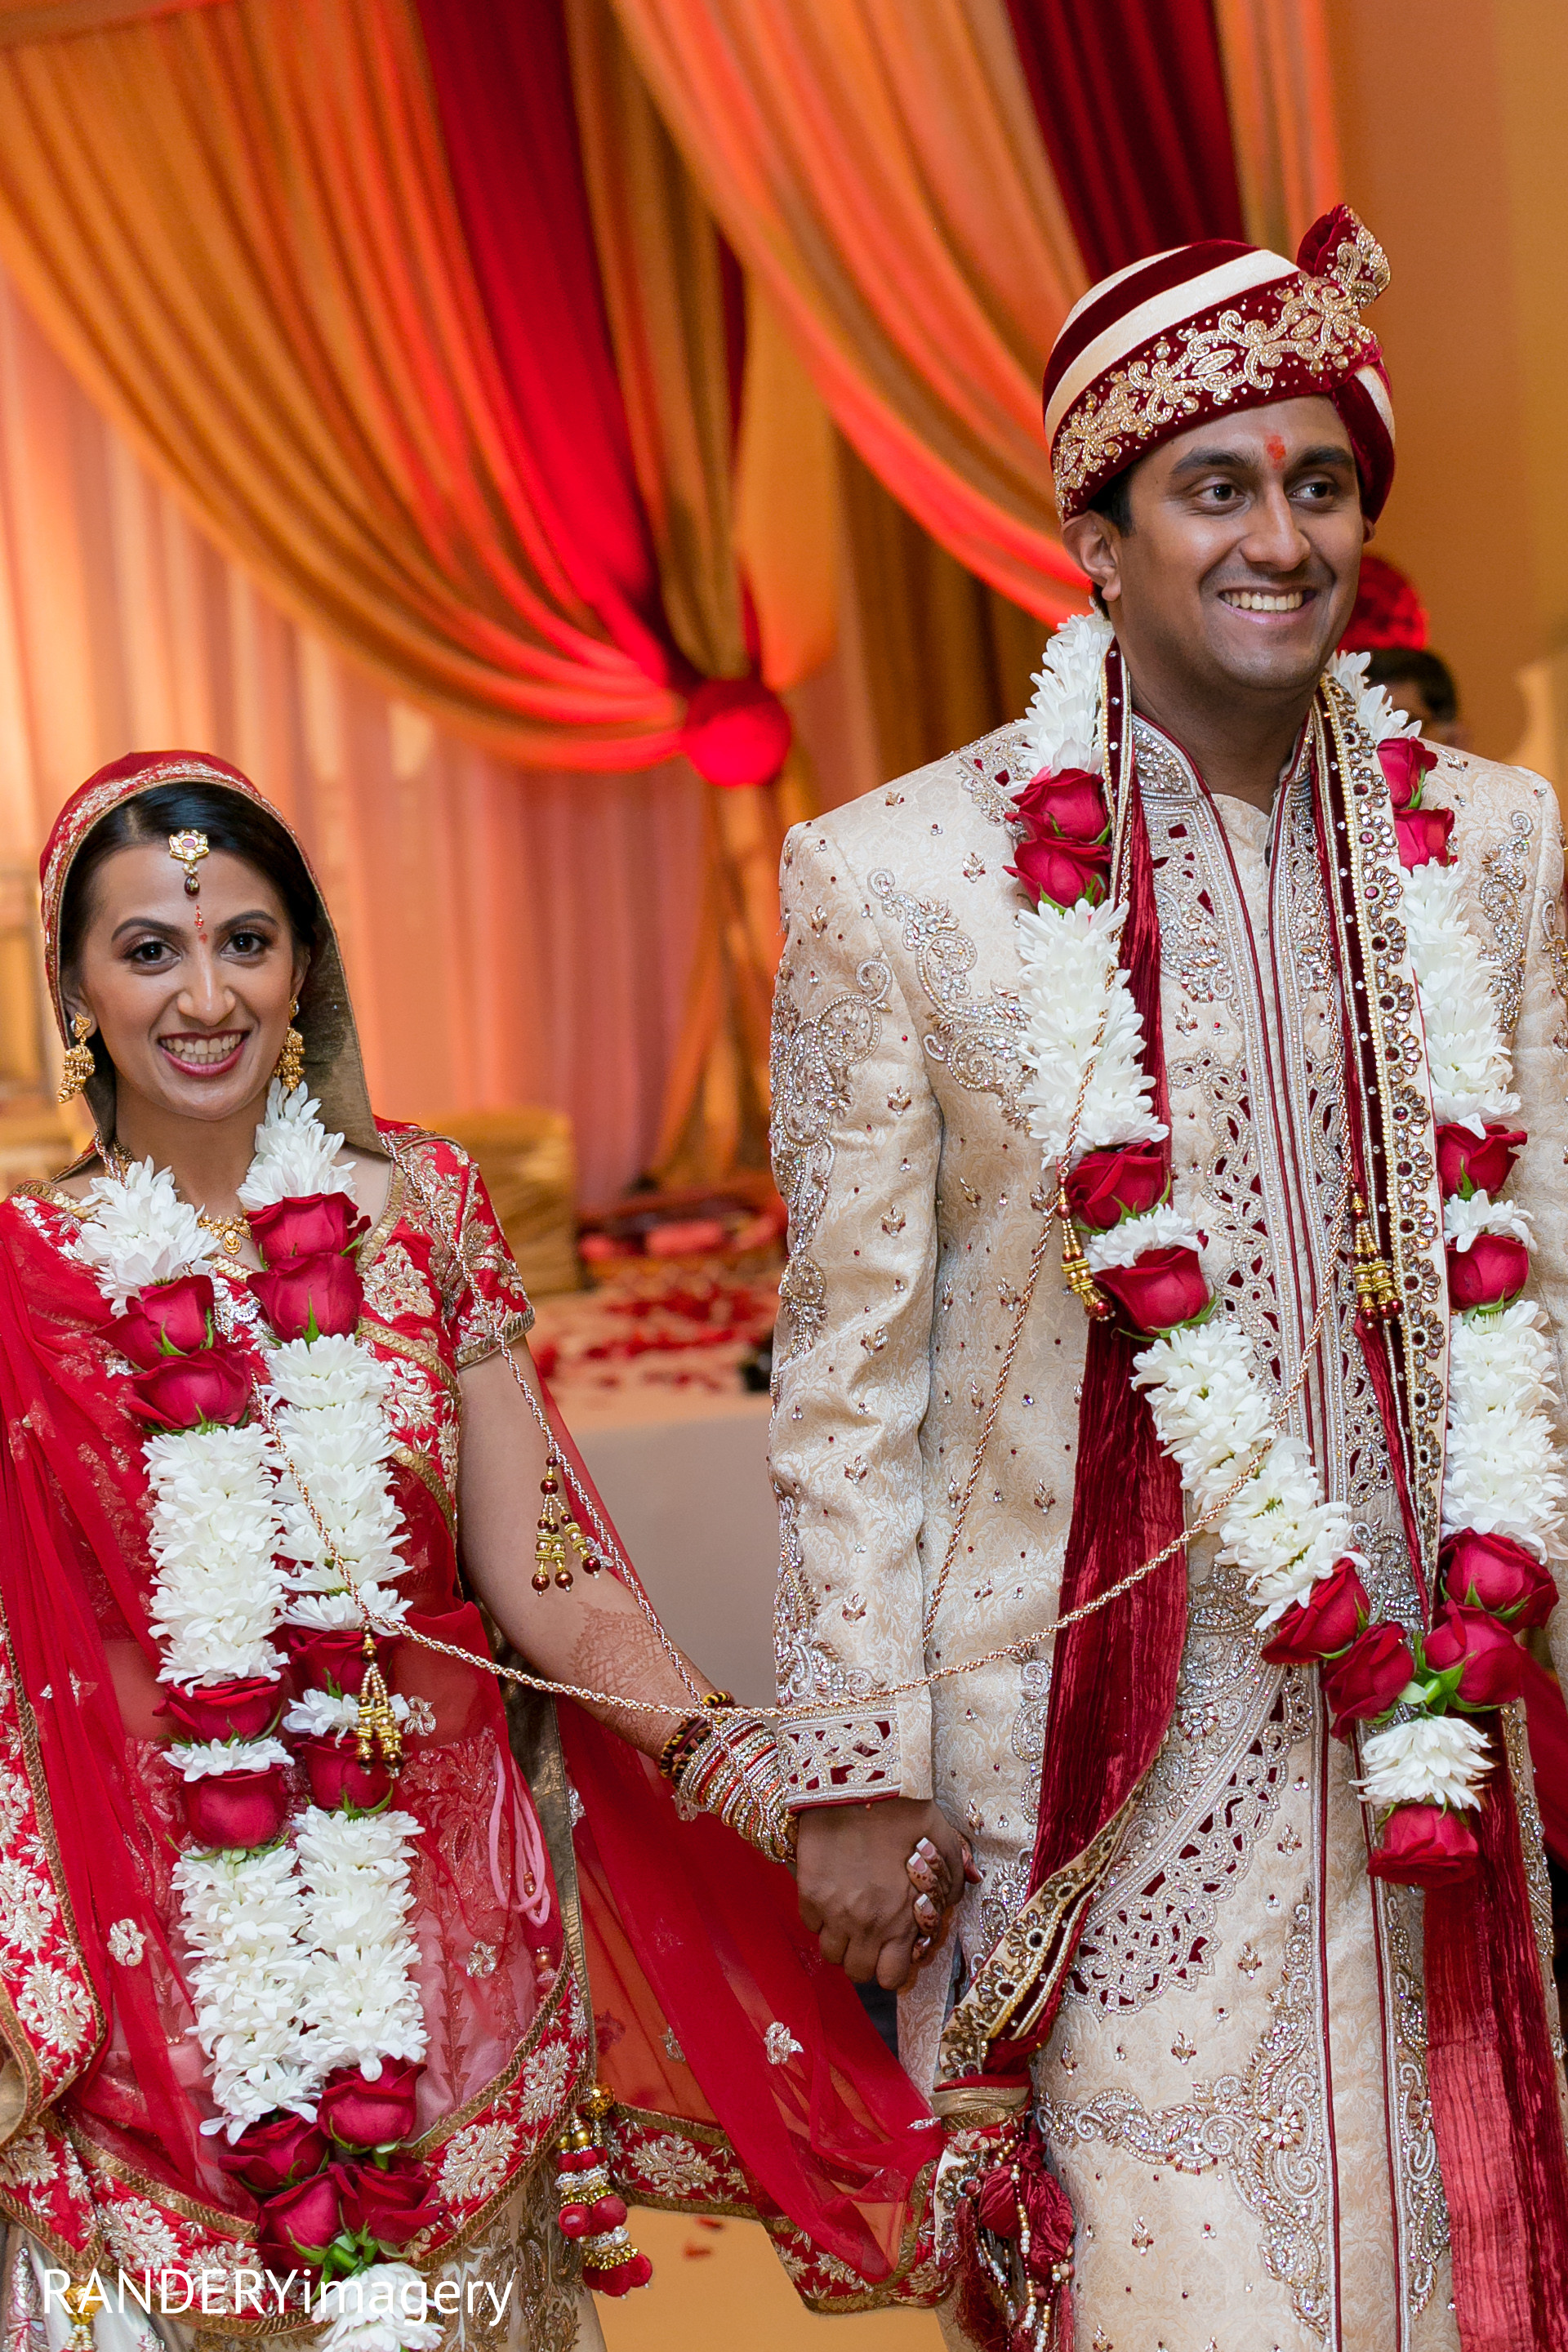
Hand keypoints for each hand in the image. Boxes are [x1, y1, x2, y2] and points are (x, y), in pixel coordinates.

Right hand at [795, 1798, 967, 1990]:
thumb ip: (954, 1881)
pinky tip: (831, 1893)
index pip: (892, 1977)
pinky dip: (819, 1916)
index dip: (892, 1968)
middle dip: (865, 1958)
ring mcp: (834, 1911)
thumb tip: (958, 1897)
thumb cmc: (907, 1813)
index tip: (892, 1951)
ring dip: (840, 1940)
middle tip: (869, 1935)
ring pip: (831, 1953)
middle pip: (858, 1972)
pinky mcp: (809, 1892)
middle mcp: (867, 1925)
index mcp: (902, 1921)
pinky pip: (810, 1923)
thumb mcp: (943, 1845)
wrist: (861, 1785)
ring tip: (848, 1915)